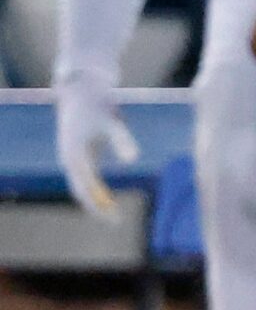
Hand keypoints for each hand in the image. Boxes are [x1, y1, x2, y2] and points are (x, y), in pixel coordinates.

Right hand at [55, 72, 138, 221]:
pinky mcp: (79, 153)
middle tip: (116, 221)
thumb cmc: (98, 104)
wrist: (83, 88)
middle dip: (97, 208)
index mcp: (74, 155)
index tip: (112, 218)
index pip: (85, 189)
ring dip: (96, 201)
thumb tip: (133, 160)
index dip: (98, 206)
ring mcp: (72, 157)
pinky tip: (108, 199)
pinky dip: (96, 190)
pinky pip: (85, 178)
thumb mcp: (113, 122)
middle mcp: (69, 159)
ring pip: (82, 186)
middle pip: (81, 192)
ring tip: (114, 214)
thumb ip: (122, 141)